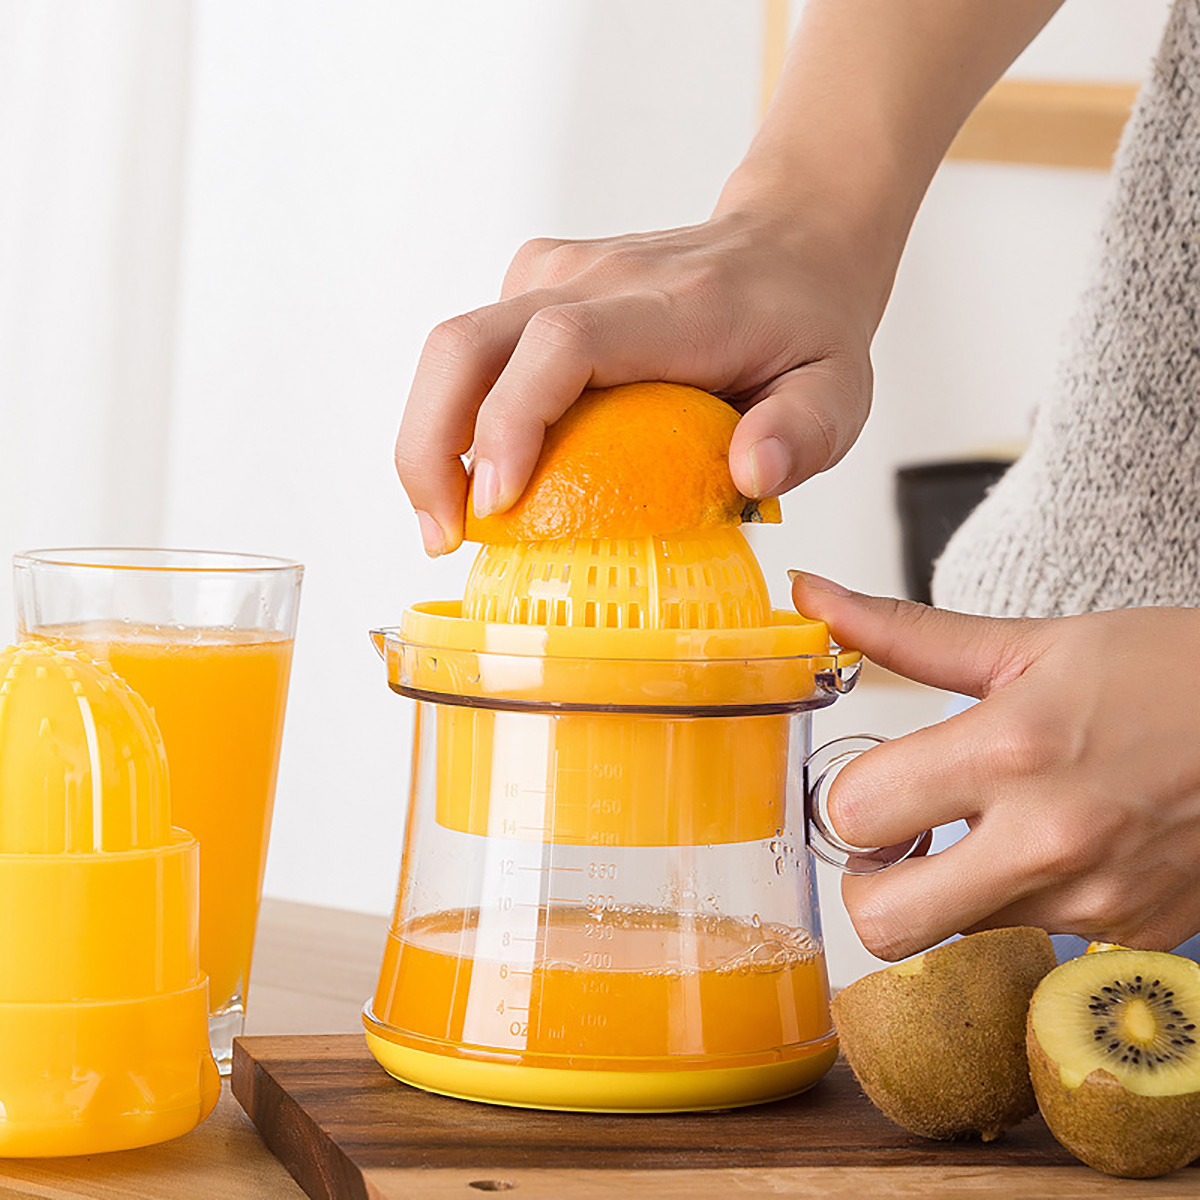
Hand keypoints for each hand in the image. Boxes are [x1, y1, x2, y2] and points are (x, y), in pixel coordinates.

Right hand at [395, 203, 880, 554]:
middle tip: (441, 536)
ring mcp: (560, 273)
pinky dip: (456, 414)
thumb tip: (753, 476)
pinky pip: (475, 348)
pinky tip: (480, 470)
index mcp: (672, 307)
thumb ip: (807, 432)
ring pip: (453, 346)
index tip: (495, 506)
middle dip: (429, 445)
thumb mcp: (840, 390)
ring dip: (428, 438)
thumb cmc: (808, 329)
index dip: (511, 421)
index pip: (561, 344)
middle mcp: (600, 278)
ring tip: (445, 522)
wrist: (791, 244)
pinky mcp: (540, 283)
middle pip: (467, 341)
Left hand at [792, 572, 1199, 958]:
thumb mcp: (1032, 643)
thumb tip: (811, 593)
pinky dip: (1019, 905)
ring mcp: (1092, 902)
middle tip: (897, 838)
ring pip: (955, 935)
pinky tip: (1054, 850)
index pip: (853, 813)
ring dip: (948, 892)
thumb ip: (906, 632)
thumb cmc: (1166, 672)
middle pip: (882, 921)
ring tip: (989, 828)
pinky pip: (1030, 941)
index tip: (877, 780)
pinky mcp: (1129, 939)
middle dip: (870, 882)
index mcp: (1010, 749)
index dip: (849, 796)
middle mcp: (1048, 841)